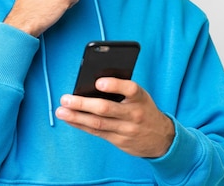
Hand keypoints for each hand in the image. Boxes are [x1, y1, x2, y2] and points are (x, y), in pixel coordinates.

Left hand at [55, 78, 174, 157]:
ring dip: (76, 117)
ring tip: (61, 110)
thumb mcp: (140, 97)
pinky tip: (70, 119)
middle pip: (106, 109)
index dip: (115, 85)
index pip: (130, 89)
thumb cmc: (143, 109)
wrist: (162, 138)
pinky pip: (97, 133)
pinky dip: (81, 125)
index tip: (98, 82)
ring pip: (98, 123)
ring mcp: (126, 129)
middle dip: (83, 104)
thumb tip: (91, 84)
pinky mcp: (119, 141)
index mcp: (140, 98)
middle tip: (66, 99)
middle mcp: (134, 114)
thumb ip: (121, 90)